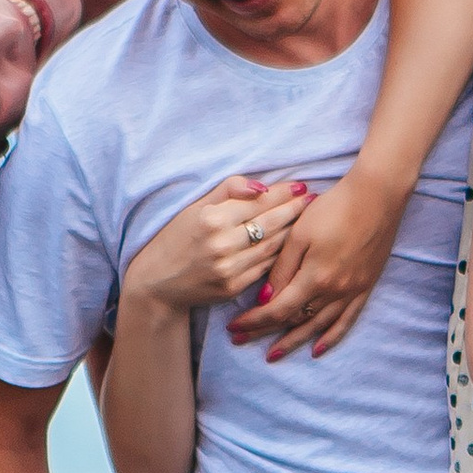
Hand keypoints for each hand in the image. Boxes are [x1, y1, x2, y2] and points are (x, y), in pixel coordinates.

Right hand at [118, 174, 310, 323]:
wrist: (158, 283)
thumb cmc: (177, 238)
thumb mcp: (195, 208)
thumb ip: (228, 191)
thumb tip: (261, 186)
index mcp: (212, 219)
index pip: (258, 202)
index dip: (283, 193)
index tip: (301, 186)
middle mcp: (222, 244)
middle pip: (271, 223)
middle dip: (295, 209)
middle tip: (313, 199)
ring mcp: (229, 268)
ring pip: (273, 245)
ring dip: (294, 231)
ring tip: (309, 218)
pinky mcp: (234, 287)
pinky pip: (266, 266)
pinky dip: (281, 253)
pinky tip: (293, 243)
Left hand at [231, 161, 409, 357]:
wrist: (377, 196)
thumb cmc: (334, 208)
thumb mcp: (300, 234)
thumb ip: (281, 268)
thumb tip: (265, 299)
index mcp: (315, 277)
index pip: (277, 310)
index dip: (254, 321)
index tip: (235, 326)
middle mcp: (334, 292)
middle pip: (294, 321)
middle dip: (265, 332)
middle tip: (242, 341)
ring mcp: (352, 292)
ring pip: (317, 326)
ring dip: (293, 341)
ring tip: (273, 353)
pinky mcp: (365, 288)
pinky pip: (347, 321)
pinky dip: (331, 337)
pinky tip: (317, 349)